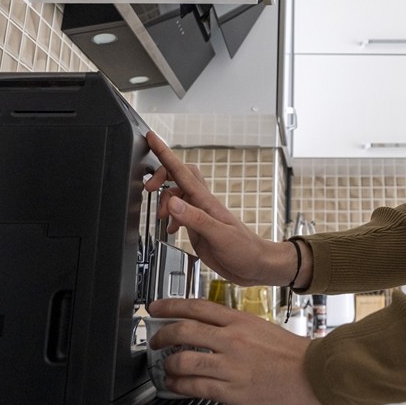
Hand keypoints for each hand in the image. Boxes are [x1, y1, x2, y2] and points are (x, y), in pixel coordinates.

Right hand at [143, 131, 288, 285]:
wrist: (257, 266)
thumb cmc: (245, 250)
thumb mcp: (219, 235)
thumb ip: (195, 218)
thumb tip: (172, 202)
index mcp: (206, 202)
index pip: (182, 172)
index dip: (165, 153)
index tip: (152, 138)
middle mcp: (202, 205)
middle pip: (178, 177)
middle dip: (161, 177)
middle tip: (148, 189)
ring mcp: (201, 215)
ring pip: (177, 195)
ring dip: (165, 202)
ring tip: (162, 217)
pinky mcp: (199, 228)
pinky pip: (180, 214)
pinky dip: (171, 218)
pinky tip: (171, 229)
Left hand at [147, 298, 325, 404]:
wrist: (315, 374)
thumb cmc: (293, 355)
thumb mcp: (262, 328)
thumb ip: (235, 328)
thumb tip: (211, 331)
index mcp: (240, 321)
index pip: (197, 307)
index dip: (170, 306)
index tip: (155, 308)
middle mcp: (232, 339)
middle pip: (184, 330)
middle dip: (162, 335)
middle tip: (155, 340)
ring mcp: (232, 365)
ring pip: (184, 360)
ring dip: (168, 365)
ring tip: (166, 369)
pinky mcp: (234, 391)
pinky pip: (196, 386)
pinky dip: (179, 386)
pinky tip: (176, 386)